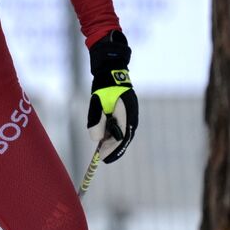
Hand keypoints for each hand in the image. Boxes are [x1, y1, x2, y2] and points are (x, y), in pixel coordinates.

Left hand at [86, 29, 138, 163]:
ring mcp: (131, 114)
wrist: (112, 71)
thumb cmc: (104, 86)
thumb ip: (97, 122)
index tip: (102, 158)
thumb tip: (96, 140)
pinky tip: (107, 136)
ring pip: (124, 133)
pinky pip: (123, 127)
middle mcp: (132, 116)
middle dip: (113, 149)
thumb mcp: (97, 104)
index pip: (121, 139)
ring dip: (114, 141)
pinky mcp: (128, 112)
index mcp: (126, 115)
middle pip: (124, 138)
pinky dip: (115, 134)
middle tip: (102, 157)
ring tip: (103, 149)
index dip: (111, 150)